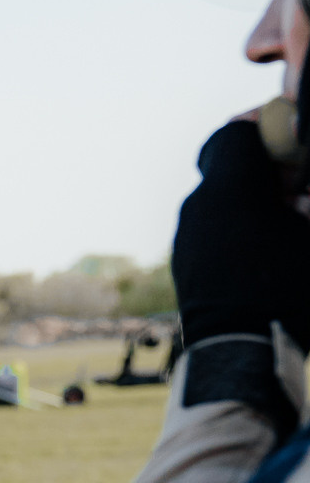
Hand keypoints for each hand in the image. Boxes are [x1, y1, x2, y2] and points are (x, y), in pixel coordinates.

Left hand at [175, 120, 309, 348]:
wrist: (245, 353)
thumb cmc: (289, 290)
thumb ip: (307, 199)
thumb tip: (299, 193)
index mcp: (229, 191)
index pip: (233, 134)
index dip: (263, 129)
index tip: (292, 139)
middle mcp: (198, 207)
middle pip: (227, 166)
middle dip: (266, 169)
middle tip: (299, 185)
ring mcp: (186, 237)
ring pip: (220, 199)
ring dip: (254, 200)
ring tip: (291, 220)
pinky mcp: (185, 264)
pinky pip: (212, 228)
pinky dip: (239, 227)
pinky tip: (268, 249)